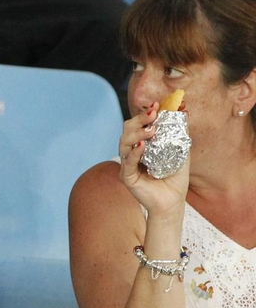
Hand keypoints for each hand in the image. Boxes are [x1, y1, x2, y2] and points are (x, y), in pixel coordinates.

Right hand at [119, 101, 190, 217]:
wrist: (172, 203)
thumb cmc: (175, 180)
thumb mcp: (181, 153)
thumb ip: (180, 135)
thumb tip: (185, 112)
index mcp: (141, 146)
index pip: (138, 125)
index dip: (145, 114)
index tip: (157, 104)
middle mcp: (131, 152)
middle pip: (127, 130)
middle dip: (139, 120)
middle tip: (153, 113)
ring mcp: (126, 164)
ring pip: (123, 142)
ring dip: (137, 133)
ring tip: (152, 129)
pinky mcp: (126, 176)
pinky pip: (126, 161)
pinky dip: (134, 152)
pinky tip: (142, 145)